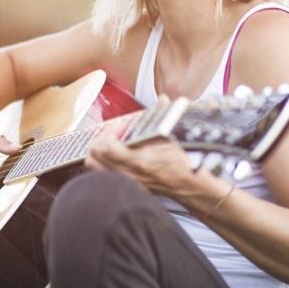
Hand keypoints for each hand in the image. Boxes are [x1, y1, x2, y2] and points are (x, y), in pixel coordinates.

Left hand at [84, 125, 200, 200]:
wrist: (194, 187)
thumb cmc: (187, 163)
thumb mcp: (177, 136)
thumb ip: (166, 115)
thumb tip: (163, 100)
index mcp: (140, 159)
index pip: (107, 146)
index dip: (110, 131)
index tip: (120, 125)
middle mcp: (130, 173)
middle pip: (94, 157)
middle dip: (100, 140)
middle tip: (112, 132)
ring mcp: (128, 181)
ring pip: (96, 168)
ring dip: (98, 153)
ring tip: (109, 143)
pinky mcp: (130, 186)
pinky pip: (106, 175)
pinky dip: (104, 164)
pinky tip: (115, 156)